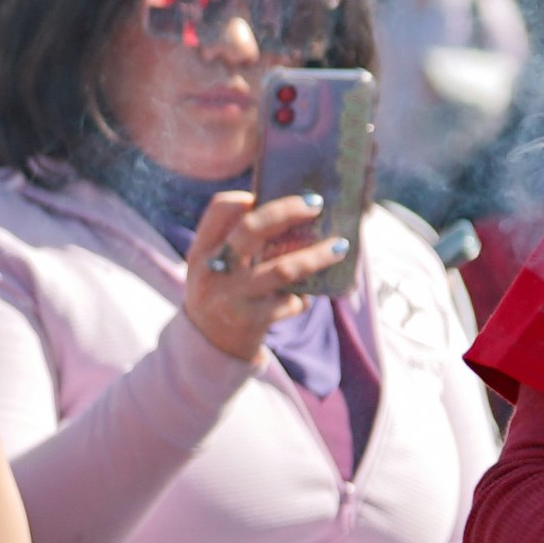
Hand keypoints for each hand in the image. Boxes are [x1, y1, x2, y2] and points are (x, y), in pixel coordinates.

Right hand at [173, 187, 353, 365]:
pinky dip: (304, 297)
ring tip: (340, 246)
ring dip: (316, 256)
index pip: (221, 208)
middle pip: (251, 229)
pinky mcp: (252, 321)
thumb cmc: (224, 293)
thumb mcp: (216, 266)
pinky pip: (290, 302)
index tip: (268, 195)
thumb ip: (240, 242)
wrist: (209, 347)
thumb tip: (296, 212)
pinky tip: (308, 296)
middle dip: (287, 211)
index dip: (247, 197)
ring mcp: (232, 296)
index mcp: (203, 249)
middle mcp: (214, 270)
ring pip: (283, 269)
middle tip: (316, 204)